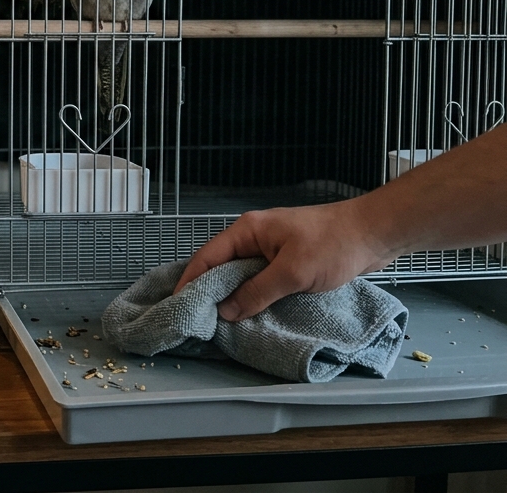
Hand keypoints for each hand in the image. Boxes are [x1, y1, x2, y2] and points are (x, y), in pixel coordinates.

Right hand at [173, 199, 395, 320]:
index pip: (208, 257)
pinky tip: (252, 313)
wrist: (374, 233)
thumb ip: (257, 292)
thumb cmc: (333, 245)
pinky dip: (254, 296)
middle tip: (197, 319)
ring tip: (221, 322)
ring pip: (243, 275)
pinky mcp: (288, 260)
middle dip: (210, 292)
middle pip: (222, 267)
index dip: (191, 281)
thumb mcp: (292, 273)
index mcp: (248, 231)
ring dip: (234, 296)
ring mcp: (271, 249)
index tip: (178, 304)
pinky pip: (262, 280)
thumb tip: (226, 311)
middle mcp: (254, 238)